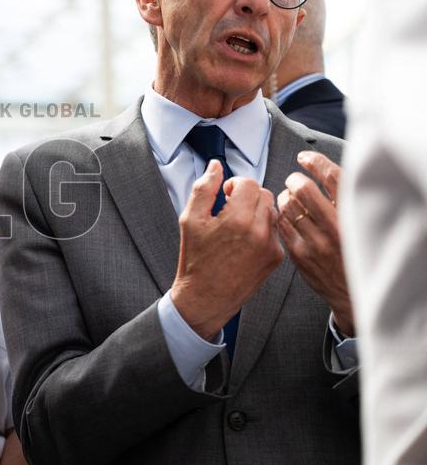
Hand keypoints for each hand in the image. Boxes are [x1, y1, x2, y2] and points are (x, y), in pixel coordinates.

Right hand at [172, 160, 284, 339]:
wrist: (206, 297)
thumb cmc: (196, 261)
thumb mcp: (190, 220)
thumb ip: (204, 188)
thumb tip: (215, 167)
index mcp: (237, 218)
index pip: (248, 183)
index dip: (233, 185)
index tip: (224, 195)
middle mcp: (259, 231)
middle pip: (263, 194)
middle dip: (246, 196)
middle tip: (229, 209)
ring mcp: (271, 245)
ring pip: (272, 211)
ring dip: (256, 211)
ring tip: (236, 226)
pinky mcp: (276, 257)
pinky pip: (274, 231)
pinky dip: (261, 230)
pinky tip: (244, 241)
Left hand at [276, 151, 353, 335]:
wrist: (353, 291)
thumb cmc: (355, 251)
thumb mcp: (359, 223)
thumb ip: (343, 200)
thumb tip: (321, 168)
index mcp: (355, 216)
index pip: (334, 177)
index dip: (316, 162)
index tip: (305, 158)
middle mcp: (337, 228)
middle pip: (304, 188)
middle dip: (294, 180)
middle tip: (294, 181)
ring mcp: (316, 242)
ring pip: (288, 205)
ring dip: (285, 197)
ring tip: (290, 199)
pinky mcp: (300, 254)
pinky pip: (281, 224)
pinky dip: (280, 214)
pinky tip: (285, 215)